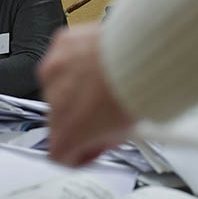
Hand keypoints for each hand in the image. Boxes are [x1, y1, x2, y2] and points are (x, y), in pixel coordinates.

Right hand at [38, 24, 134, 166]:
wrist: (144, 54)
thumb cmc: (138, 90)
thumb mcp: (124, 132)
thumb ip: (103, 139)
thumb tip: (105, 136)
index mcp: (67, 132)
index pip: (59, 153)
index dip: (80, 151)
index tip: (91, 145)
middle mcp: (54, 102)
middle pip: (60, 116)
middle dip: (79, 115)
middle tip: (104, 110)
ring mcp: (55, 71)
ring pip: (61, 84)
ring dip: (78, 86)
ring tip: (106, 82)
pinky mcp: (62, 45)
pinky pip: (67, 56)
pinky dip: (81, 59)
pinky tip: (102, 60)